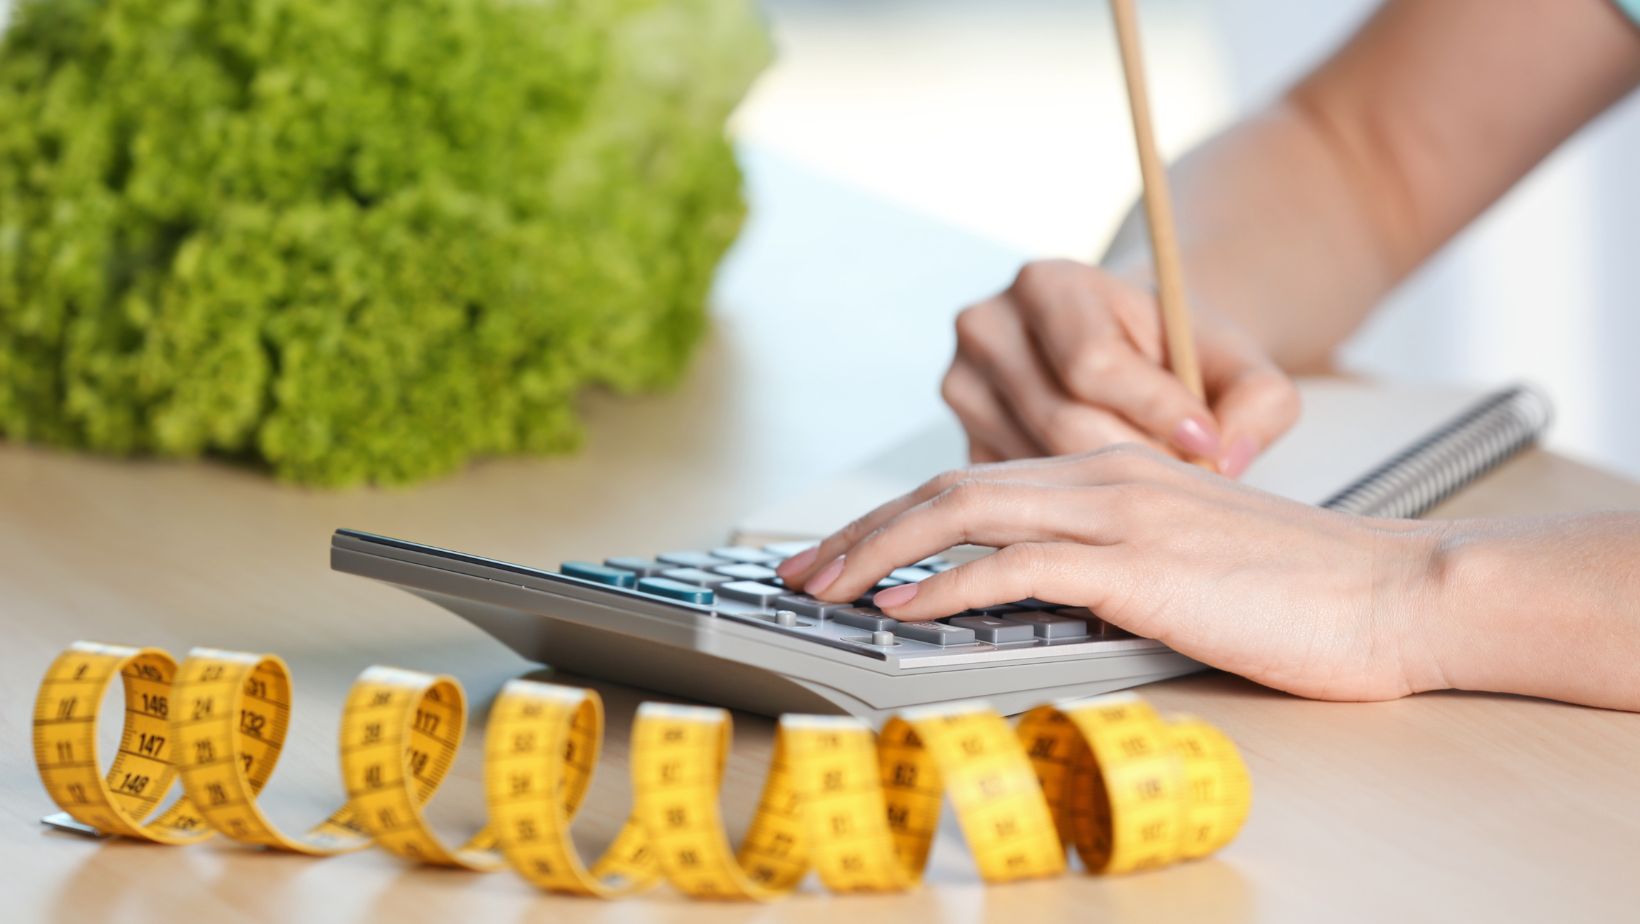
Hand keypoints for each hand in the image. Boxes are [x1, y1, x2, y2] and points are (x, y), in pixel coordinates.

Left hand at [775, 445, 1448, 701]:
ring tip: (820, 587)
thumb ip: (1112, 560)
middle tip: (798, 569)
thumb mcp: (1187, 561)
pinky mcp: (1137, 564)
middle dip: (860, 529)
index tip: (842, 554)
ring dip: (877, 550)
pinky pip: (1016, 563)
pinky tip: (903, 607)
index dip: (895, 517)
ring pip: (962, 511)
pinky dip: (945, 582)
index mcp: (1109, 472)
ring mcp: (1117, 514)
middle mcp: (1101, 477)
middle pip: (948, 488)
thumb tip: (1047, 594)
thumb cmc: (1297, 588)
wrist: (1392, 590)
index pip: (975, 483)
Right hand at [942, 259, 1299, 475]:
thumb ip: (1259, 400)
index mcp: (1046, 283)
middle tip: (1188, 472)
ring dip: (1107, 489)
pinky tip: (1111, 496)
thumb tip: (1224, 458)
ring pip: (1042, 470)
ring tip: (1154, 479)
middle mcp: (987, 328)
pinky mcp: (962, 444)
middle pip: (1063, 423)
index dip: (1158, 410)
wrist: (1134, 349)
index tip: (1208, 438)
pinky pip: (1022, 499)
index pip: (1091, 363)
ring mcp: (963, 389)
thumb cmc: (1182, 352)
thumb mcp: (1238, 360)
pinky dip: (1074, 504)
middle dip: (1137, 457)